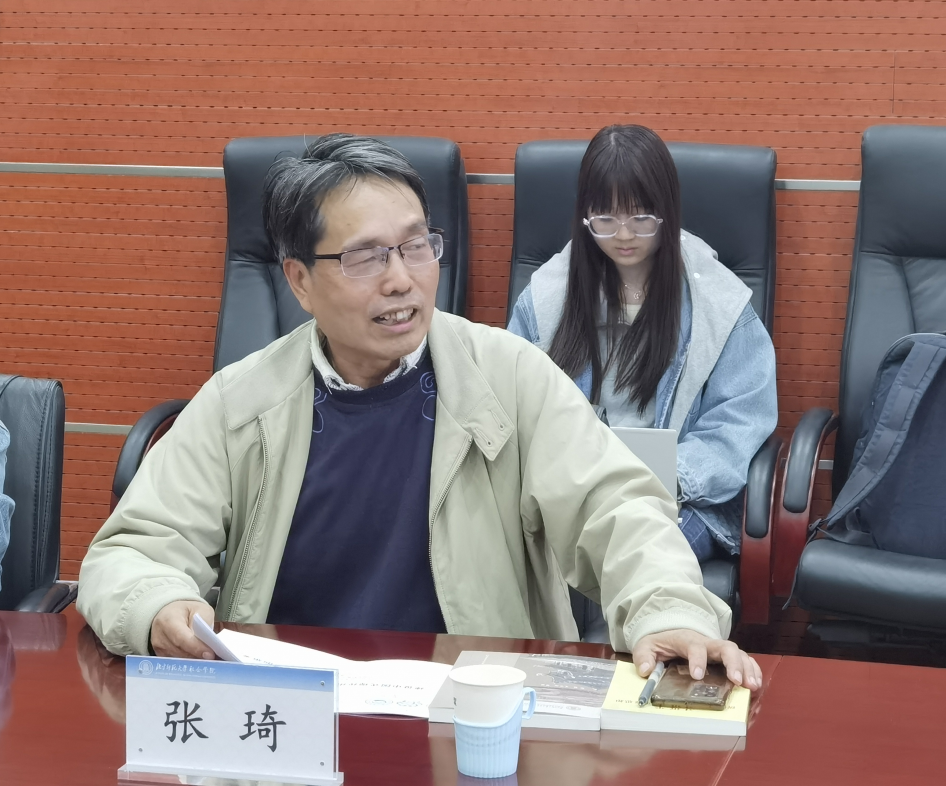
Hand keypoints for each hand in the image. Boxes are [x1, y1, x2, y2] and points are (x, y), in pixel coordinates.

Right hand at [149, 600, 215, 659]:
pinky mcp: (160, 655)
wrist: (170, 613)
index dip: (196, 647)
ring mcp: (158, 647)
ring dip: (194, 661)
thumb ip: (203, 623)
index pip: (182, 637)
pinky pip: (175, 663)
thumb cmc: (187, 611)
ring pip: (178, 659)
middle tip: (214, 661)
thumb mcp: (200, 609)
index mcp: (169, 619)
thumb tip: (206, 643)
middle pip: (180, 651)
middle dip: (198, 656)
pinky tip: (199, 662)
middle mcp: (159, 635)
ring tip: (209, 662)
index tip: (210, 655)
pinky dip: (188, 663)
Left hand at [632, 628, 761, 689]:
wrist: (672, 631)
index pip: (694, 646)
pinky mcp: (727, 657)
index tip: (698, 675)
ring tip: (751, 687)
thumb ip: (644, 656)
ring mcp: (719, 649)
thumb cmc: (662, 642)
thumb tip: (645, 670)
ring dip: (747, 669)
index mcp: (686, 639)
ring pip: (738, 653)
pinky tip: (755, 683)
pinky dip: (753, 670)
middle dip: (733, 663)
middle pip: (725, 646)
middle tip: (737, 681)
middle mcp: (707, 643)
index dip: (698, 659)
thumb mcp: (647, 645)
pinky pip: (745, 659)